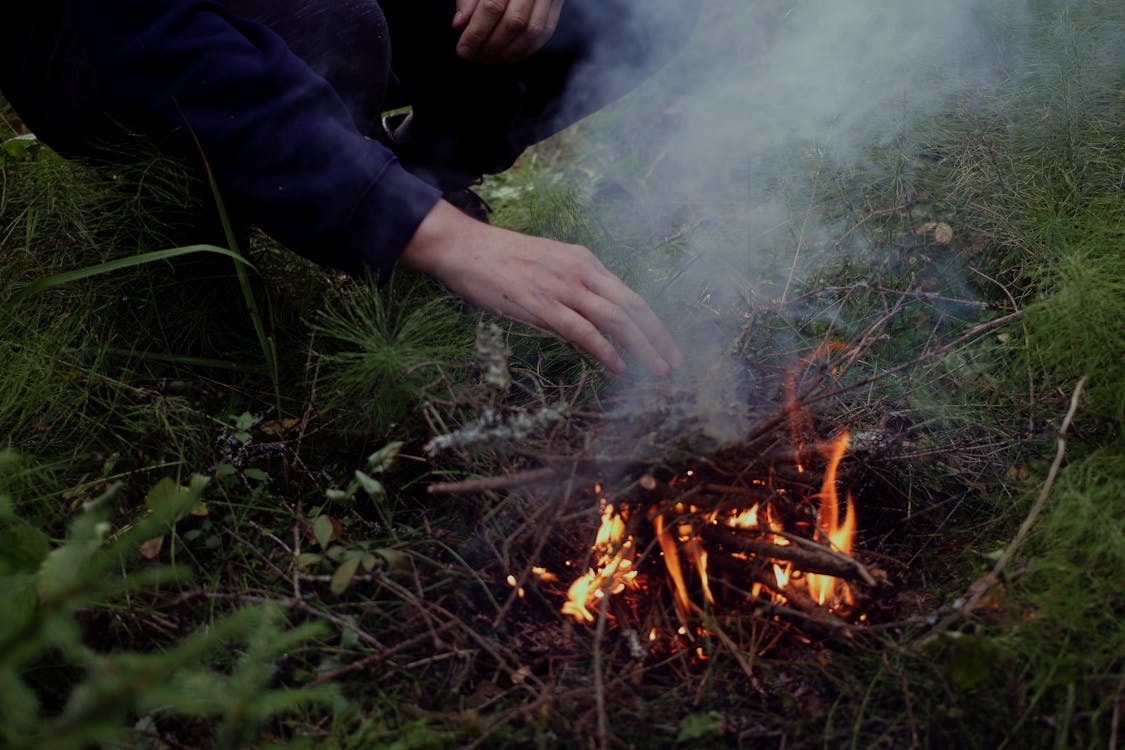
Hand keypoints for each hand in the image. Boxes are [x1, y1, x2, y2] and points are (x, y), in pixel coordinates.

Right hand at [399, 200, 682, 375]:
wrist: (465, 248)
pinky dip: (606, 350)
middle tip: (674, 363)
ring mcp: (564, 289)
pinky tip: (620, 366)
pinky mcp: (543, 306)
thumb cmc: (501, 259)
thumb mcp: (547, 265)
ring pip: (616, 319)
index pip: (630, 295)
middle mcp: (582, 272)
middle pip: (633, 307)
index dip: (653, 322)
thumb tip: (587, 317)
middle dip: (658, 337)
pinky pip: (584, 331)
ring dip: (642, 346)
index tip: (666, 344)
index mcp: (585, 261)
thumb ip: (571, 288)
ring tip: (657, 370)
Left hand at [452, 0, 563, 62]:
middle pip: (515, 23)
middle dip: (491, 46)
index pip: (493, 6)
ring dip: (507, 52)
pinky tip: (506, 54)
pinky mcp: (557, 4)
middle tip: (473, 55)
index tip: (464, 49)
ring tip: (487, 57)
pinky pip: (544, 33)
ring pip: (532, 32)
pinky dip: (524, 49)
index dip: (477, 32)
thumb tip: (460, 24)